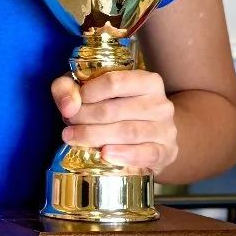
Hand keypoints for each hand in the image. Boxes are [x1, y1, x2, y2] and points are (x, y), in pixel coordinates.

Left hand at [51, 68, 177, 173]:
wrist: (149, 140)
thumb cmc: (116, 111)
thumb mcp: (89, 93)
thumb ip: (68, 89)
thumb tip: (68, 106)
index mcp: (147, 81)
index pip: (115, 82)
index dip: (89, 93)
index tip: (73, 105)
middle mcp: (161, 103)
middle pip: (116, 109)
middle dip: (86, 117)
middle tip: (68, 125)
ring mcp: (166, 129)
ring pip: (127, 132)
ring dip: (96, 136)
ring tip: (74, 138)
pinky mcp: (167, 153)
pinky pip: (146, 153)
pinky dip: (124, 154)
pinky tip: (105, 154)